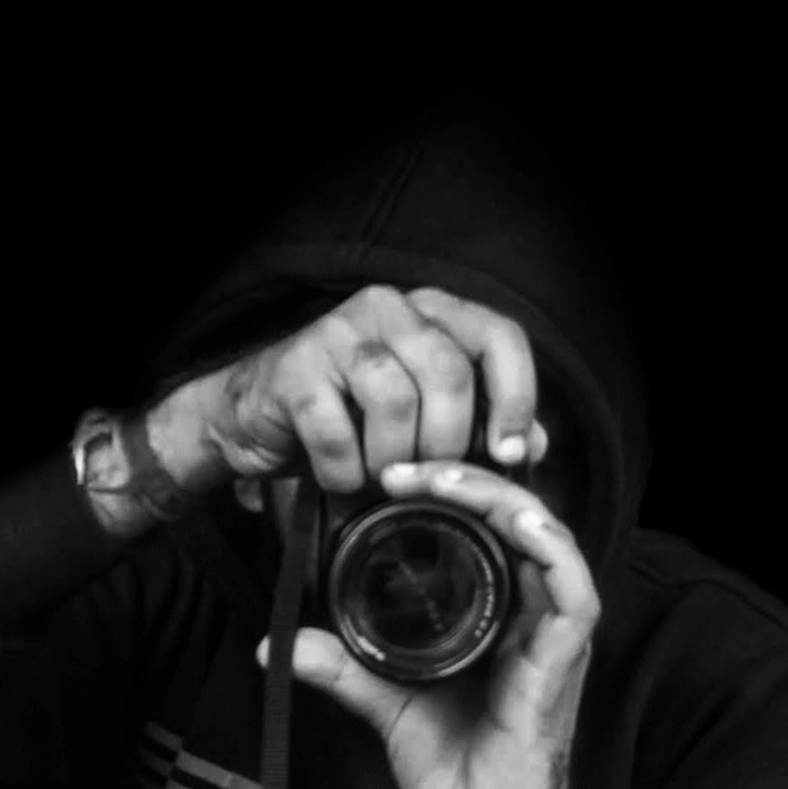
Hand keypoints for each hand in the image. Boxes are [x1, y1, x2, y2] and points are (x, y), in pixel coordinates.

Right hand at [211, 284, 551, 503]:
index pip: (498, 337)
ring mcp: (338, 331)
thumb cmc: (349, 419)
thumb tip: (533, 446)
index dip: (515, 397)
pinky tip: (340, 479)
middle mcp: (390, 308)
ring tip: (379, 479)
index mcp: (433, 313)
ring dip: (393, 460)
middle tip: (427, 477)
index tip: (510, 453)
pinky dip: (344, 473)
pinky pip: (338, 433)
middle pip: (450, 374)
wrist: (254, 420)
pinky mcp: (295, 368)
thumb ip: (480, 426)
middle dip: (447, 443)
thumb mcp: (423, 419)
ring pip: (396, 401)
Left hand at [254, 455, 601, 788]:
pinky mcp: (562, 667)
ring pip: (550, 540)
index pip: (487, 530)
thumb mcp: (388, 706)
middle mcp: (531, 618)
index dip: (449, 492)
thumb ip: (344, 668)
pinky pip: (576, 596)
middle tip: (407, 468)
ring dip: (506, 500)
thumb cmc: (456, 776)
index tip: (389, 480)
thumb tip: (279, 644)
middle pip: (519, 519)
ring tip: (451, 480)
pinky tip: (522, 525)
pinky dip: (554, 553)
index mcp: (497, 617)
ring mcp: (551, 640)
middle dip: (469, 478)